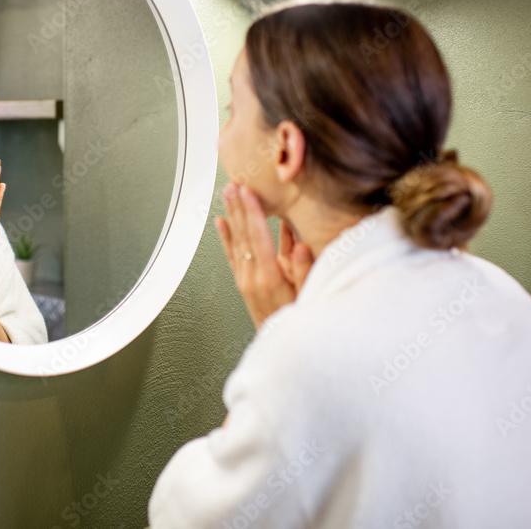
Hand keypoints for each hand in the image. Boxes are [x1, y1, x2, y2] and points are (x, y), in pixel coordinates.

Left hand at [215, 183, 313, 328]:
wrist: (282, 346)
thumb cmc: (299, 320)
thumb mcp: (310, 296)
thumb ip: (304, 271)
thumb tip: (300, 246)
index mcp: (270, 278)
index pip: (258, 237)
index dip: (252, 213)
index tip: (247, 193)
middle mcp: (253, 277)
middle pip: (244, 235)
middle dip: (239, 207)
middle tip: (234, 184)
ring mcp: (245, 280)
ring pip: (236, 241)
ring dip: (231, 216)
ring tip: (227, 195)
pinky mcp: (243, 282)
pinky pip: (232, 255)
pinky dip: (226, 237)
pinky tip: (221, 222)